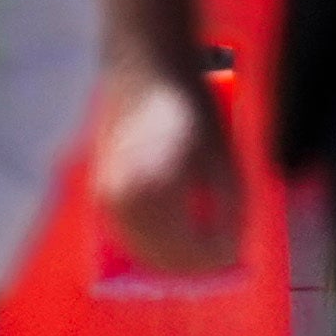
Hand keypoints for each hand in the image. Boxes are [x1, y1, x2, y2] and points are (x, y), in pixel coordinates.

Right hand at [86, 61, 248, 282]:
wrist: (148, 71)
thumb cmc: (193, 108)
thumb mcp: (223, 157)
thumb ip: (229, 208)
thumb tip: (228, 252)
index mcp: (157, 190)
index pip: (185, 248)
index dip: (212, 260)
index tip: (235, 260)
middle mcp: (124, 199)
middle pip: (158, 255)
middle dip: (190, 264)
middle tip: (220, 261)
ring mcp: (107, 197)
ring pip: (138, 249)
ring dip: (167, 257)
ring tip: (201, 252)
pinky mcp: (101, 191)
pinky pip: (125, 233)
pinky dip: (148, 242)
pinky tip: (173, 238)